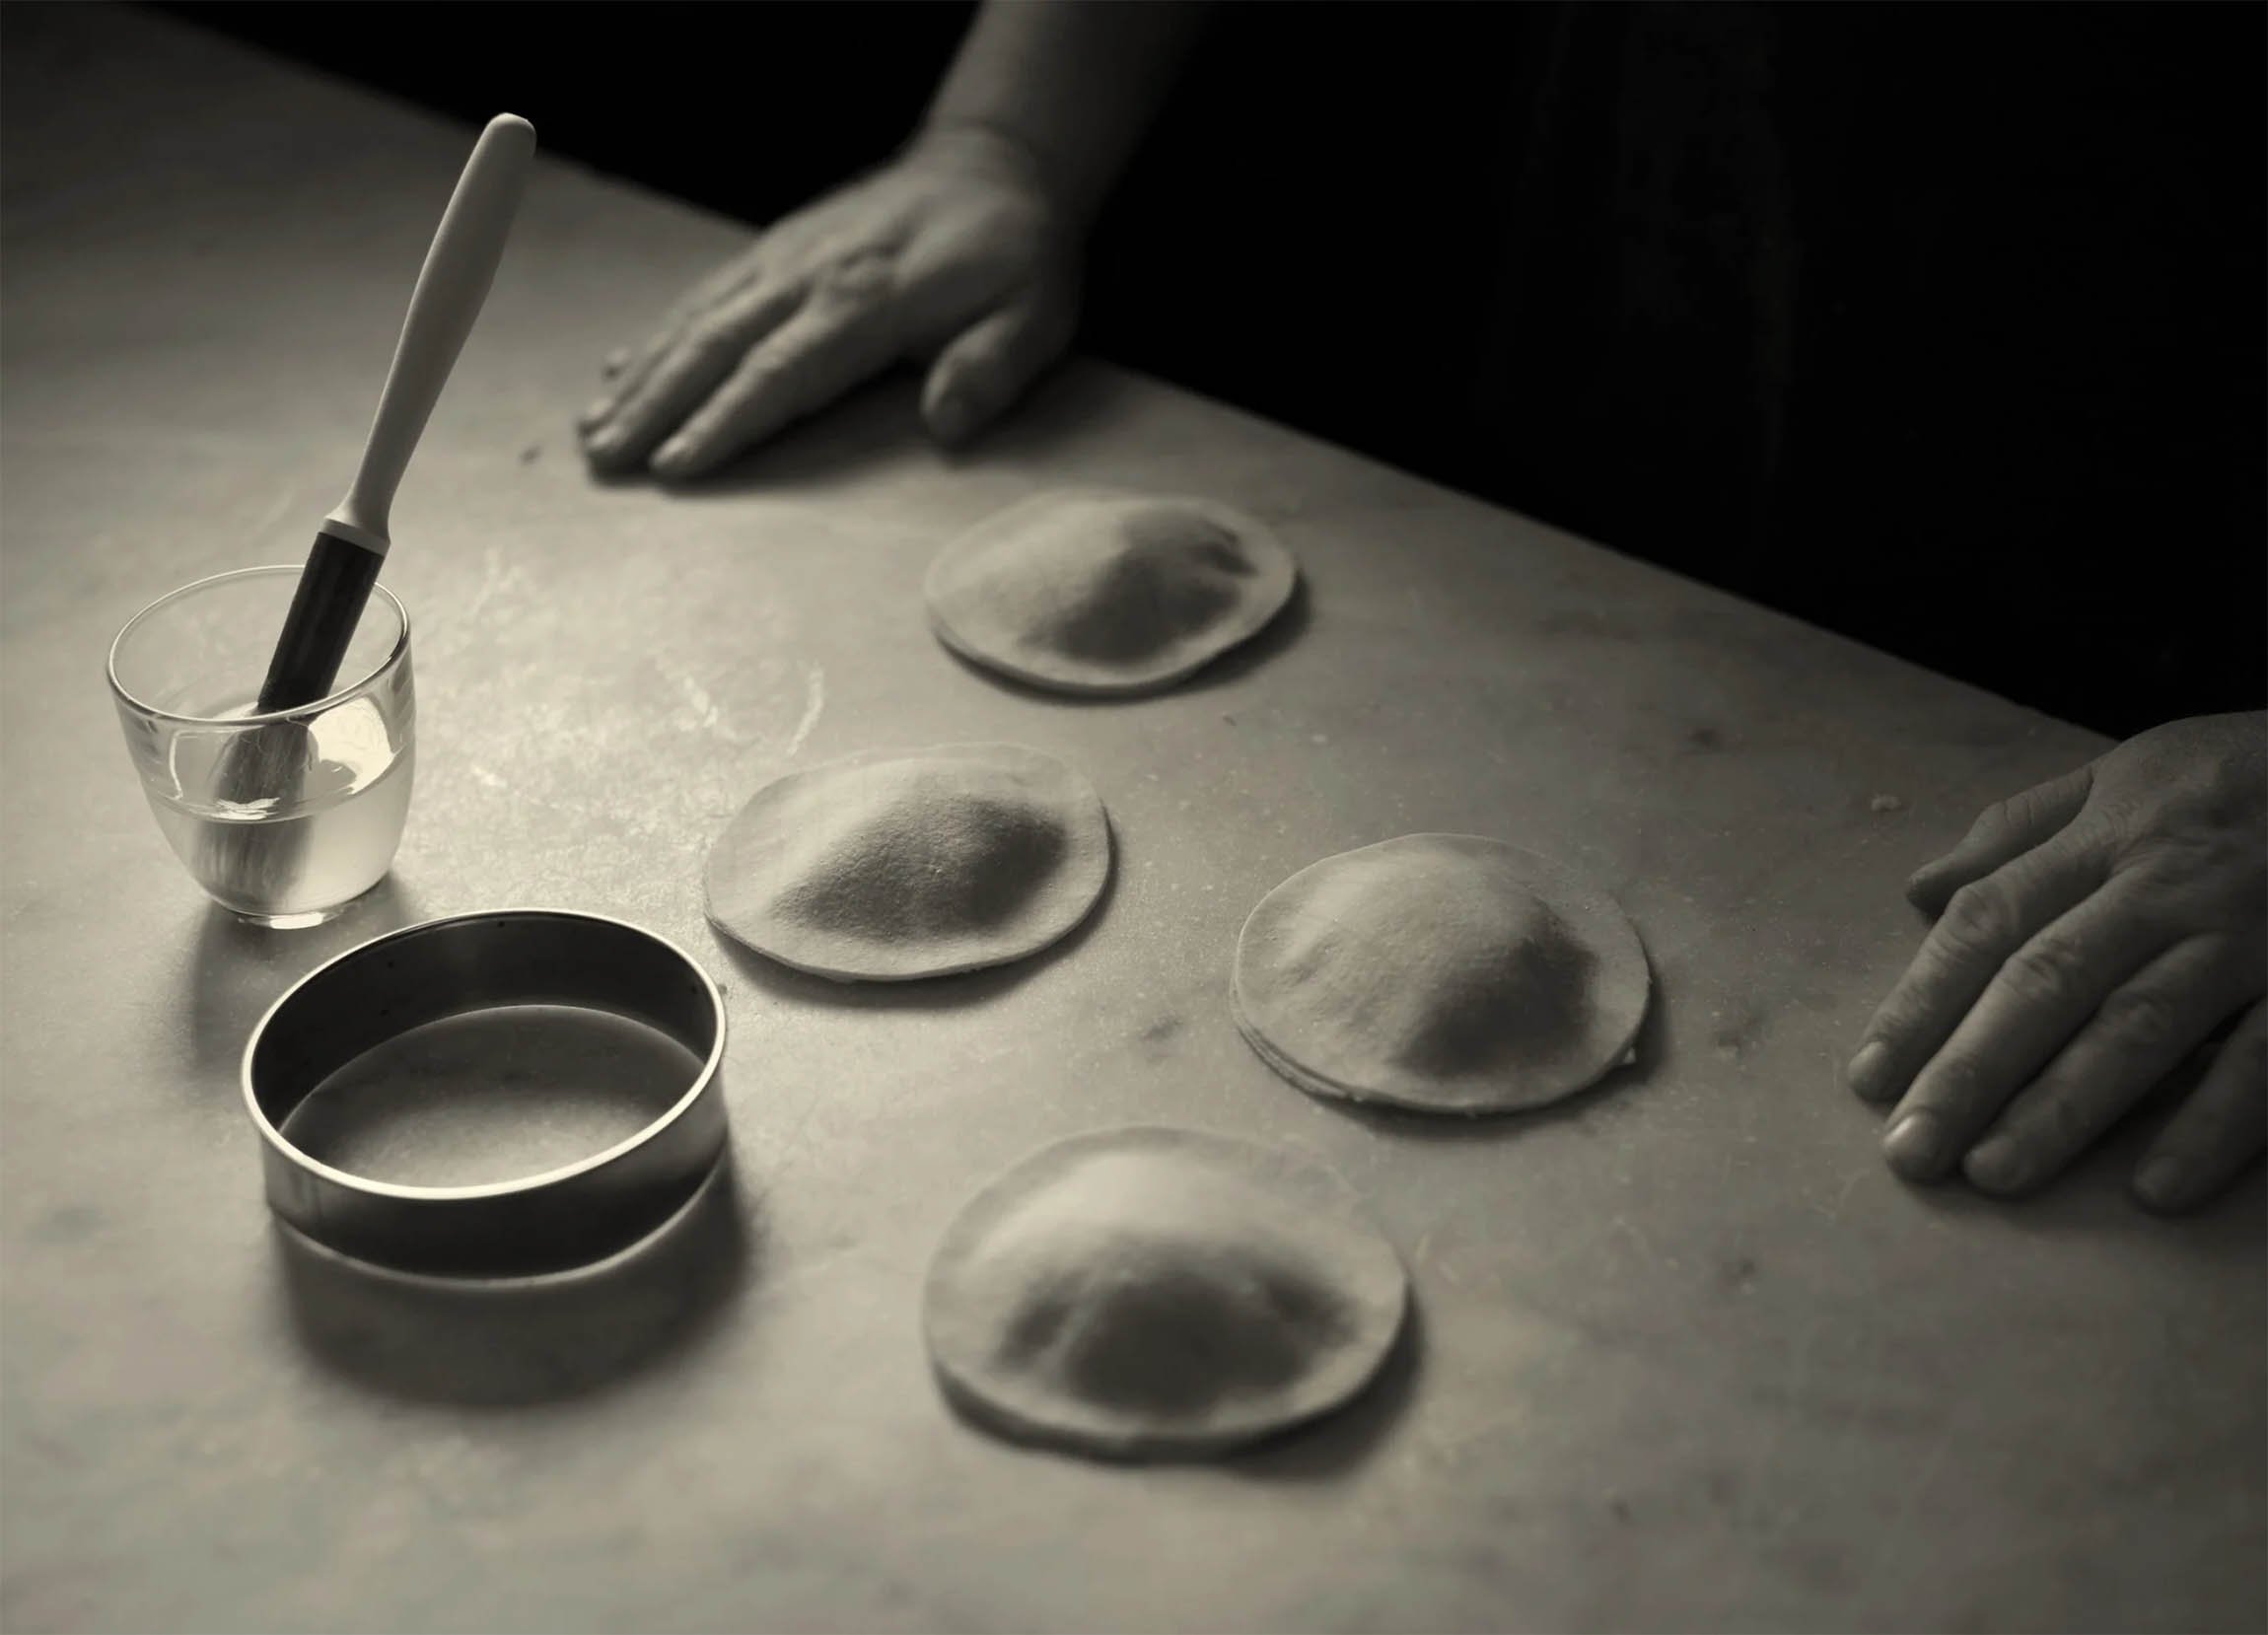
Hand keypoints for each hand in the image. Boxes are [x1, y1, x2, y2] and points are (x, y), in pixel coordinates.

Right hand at [578, 126, 1080, 480]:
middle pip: (717, 347)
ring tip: (593, 429)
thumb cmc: (1014, 259)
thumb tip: (948, 425)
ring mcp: (786, 259)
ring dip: (643, 376)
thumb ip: (990, 368)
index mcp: (868, 302)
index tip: (677, 466)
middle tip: (605, 460)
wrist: (991, 171)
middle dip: (656, 407)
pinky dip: (659, 334)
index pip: (782, 373)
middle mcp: (811, 277)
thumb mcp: (1033, 315)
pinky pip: (706, 294)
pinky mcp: (777, 250)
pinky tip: (622, 370)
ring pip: (698, 319)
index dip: (727, 422)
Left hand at [1847, 711, 2266, 1211]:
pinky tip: (2156, 1186)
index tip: (1869, 1078)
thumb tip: (1921, 889)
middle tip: (1910, 1152)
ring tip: (1998, 1173)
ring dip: (2065, 1106)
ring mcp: (2250, 936)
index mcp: (2110, 836)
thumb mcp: (2133, 769)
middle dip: (1970, 1070)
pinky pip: (2266, 1061)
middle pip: (2046, 981)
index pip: (1990, 921)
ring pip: (2142, 1025)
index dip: (1923, 1001)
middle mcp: (2168, 886)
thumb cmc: (2253, 773)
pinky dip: (2213, 1123)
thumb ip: (2024, 829)